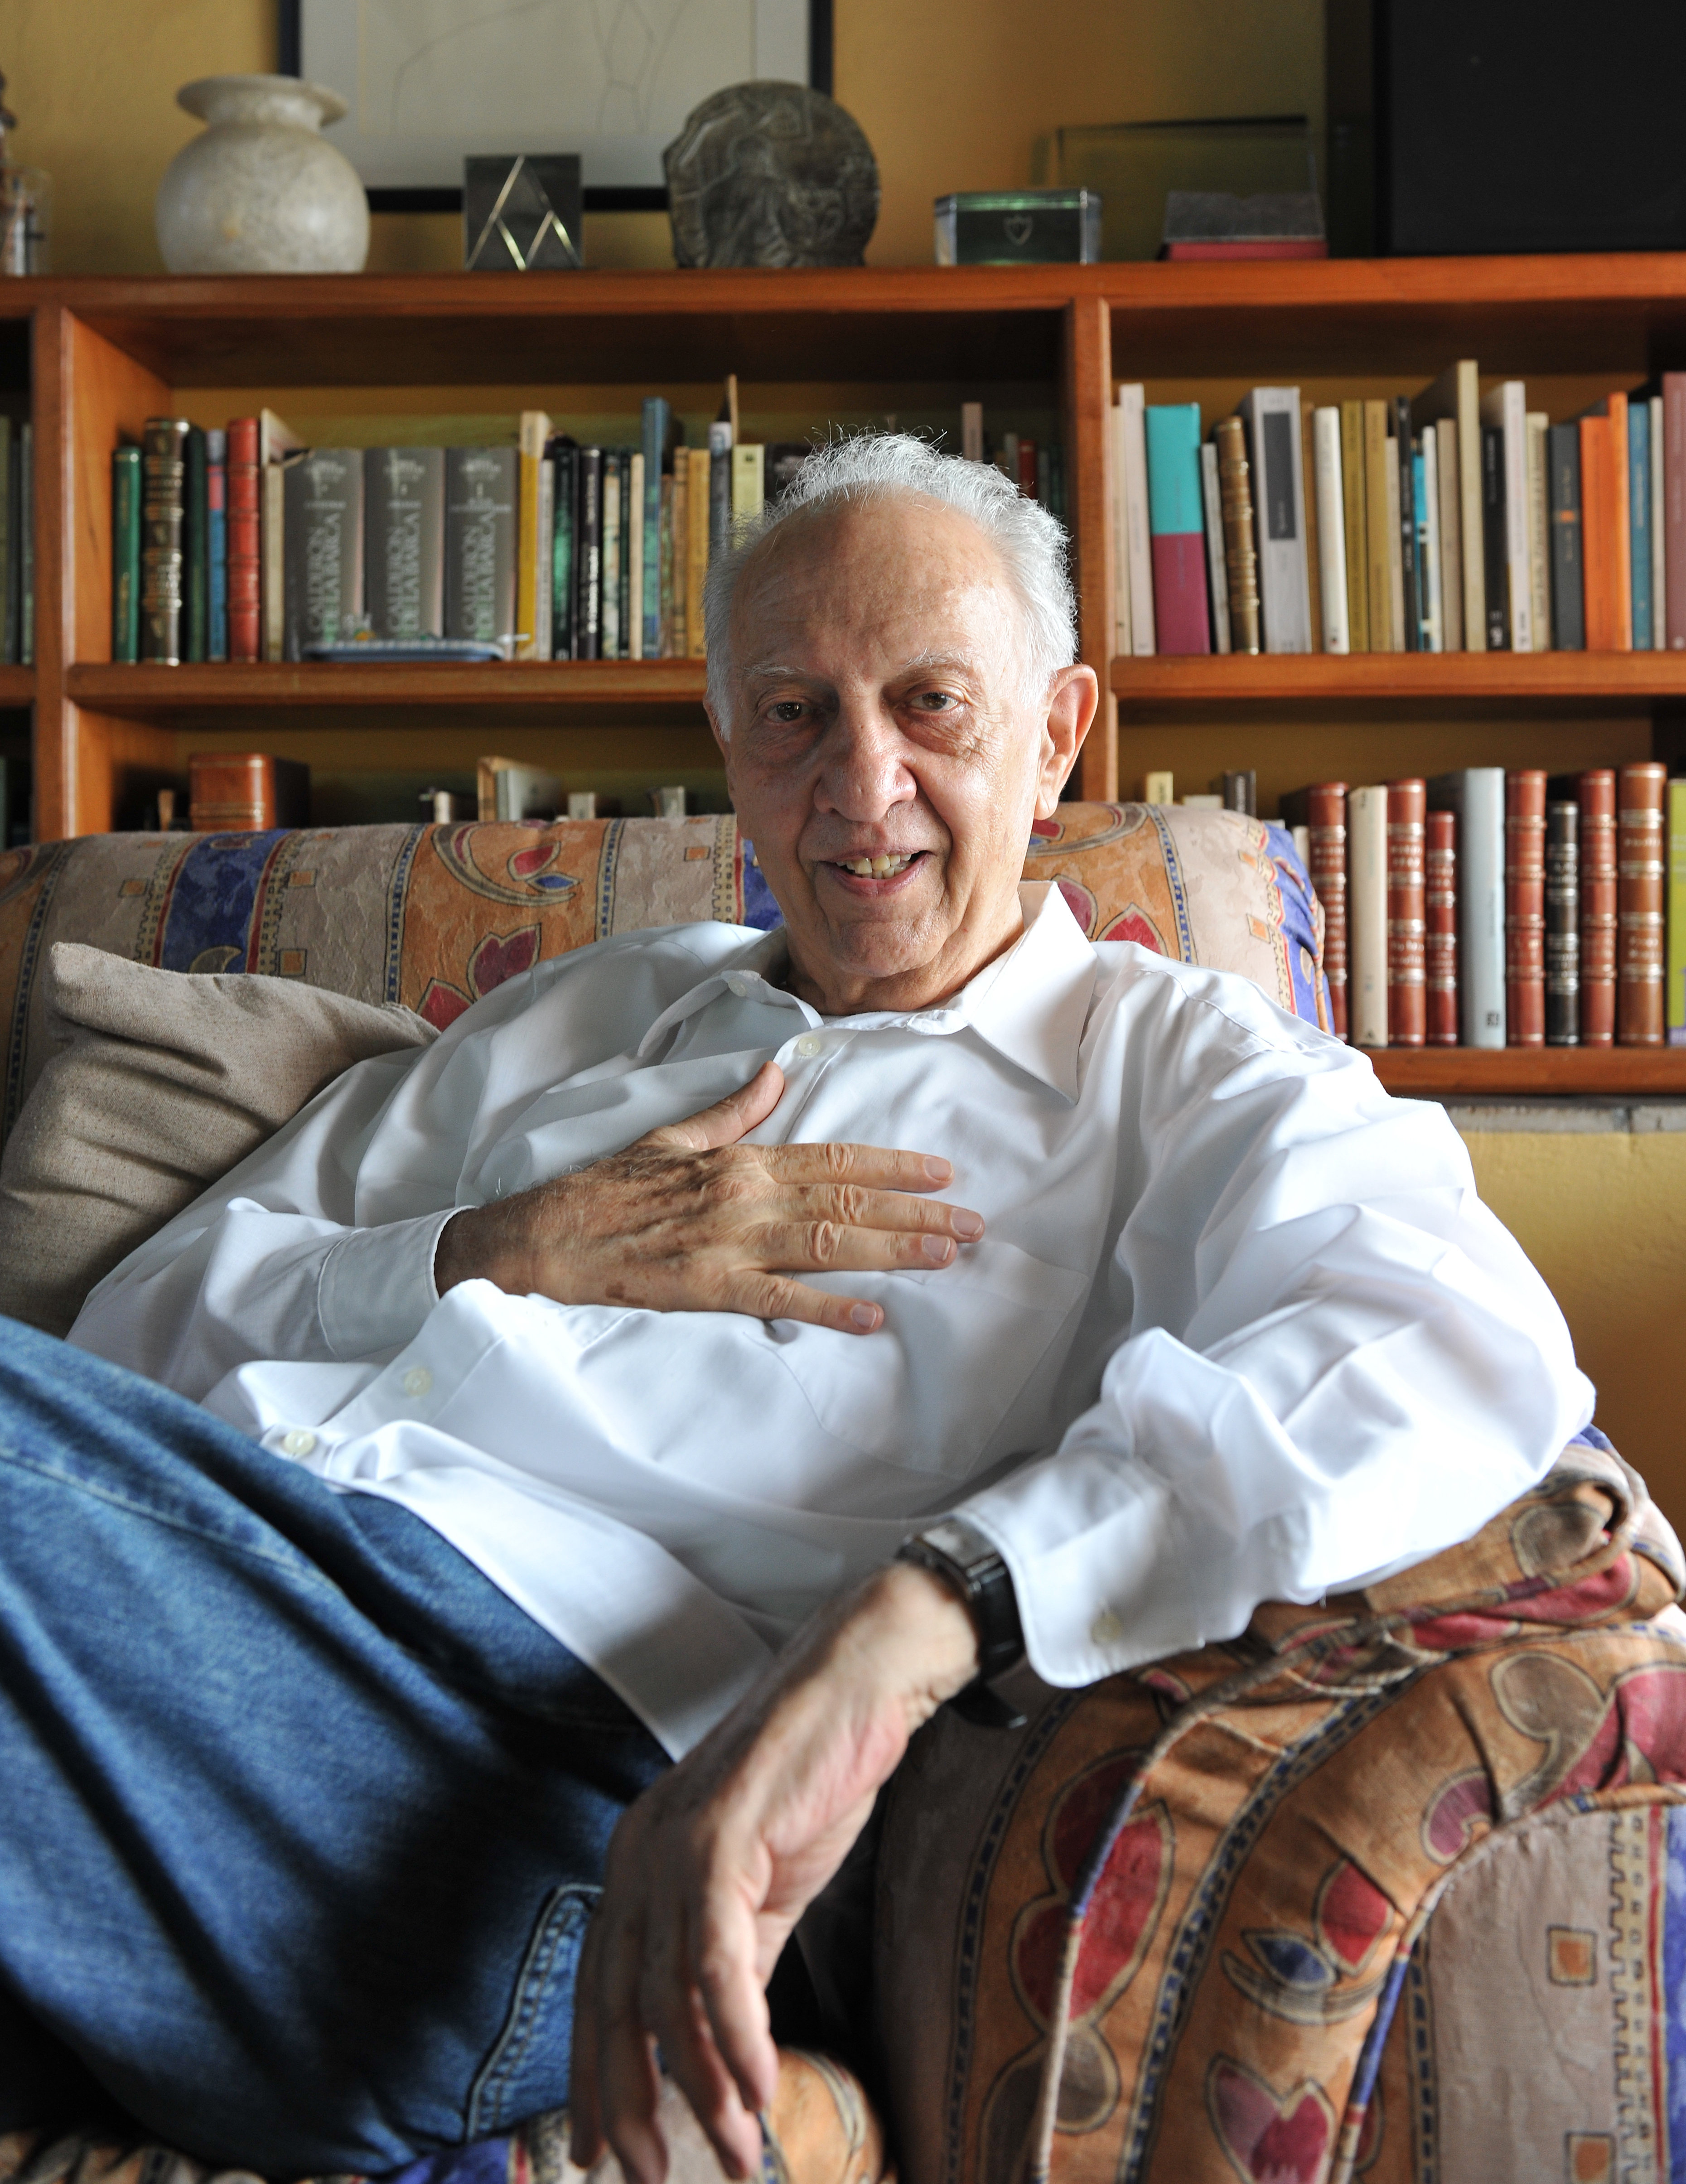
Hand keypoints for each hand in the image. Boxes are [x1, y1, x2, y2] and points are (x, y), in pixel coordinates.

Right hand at [434, 1061, 982, 1335]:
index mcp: (740, 1160)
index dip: (892, 1167)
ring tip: (947, 1255)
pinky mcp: (707, 1287)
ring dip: (893, 1250)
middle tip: (974, 1223)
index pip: (834, 1159)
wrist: (546, 1233)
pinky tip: (872, 1316)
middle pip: (847, 1201)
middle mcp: (745, 1195)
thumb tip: (776, 1075)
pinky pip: (779, 1299)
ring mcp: (729, 1243)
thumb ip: (733, 1112)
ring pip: (828, 1242)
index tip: (942, 1173)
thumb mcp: (673, 1136)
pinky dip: (828, 1308)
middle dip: (917, 1212)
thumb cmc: (607, 1187)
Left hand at [569, 1561, 980, 2183]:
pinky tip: (759, 2087)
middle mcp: (639, 1853)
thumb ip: (738, 1956)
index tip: (606, 2153)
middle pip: (617, 2003)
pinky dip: (737, 2032)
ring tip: (739, 2156)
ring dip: (704, 2088)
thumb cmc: (815, 1778)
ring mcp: (674, 1843)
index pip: (601, 1990)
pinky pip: (717, 1958)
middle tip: (656, 2177)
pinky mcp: (721, 1837)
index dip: (597, 2077)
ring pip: (667, 1993)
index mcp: (639, 1862)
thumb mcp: (766, 1887)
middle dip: (633, 2102)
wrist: (863, 1685)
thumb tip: (725, 2045)